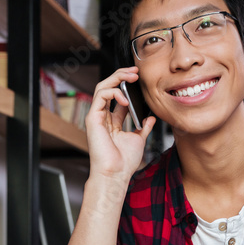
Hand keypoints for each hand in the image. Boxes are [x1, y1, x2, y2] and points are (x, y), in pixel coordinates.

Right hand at [85, 67, 155, 182]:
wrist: (115, 174)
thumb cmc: (124, 162)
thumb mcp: (139, 139)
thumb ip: (143, 127)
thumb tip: (150, 117)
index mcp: (112, 121)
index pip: (117, 96)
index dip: (127, 84)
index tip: (139, 78)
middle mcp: (103, 117)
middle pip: (108, 87)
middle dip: (121, 76)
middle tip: (135, 71)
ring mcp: (96, 117)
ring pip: (102, 87)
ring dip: (117, 78)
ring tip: (131, 77)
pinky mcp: (93, 118)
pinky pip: (100, 96)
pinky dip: (114, 93)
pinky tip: (125, 99)